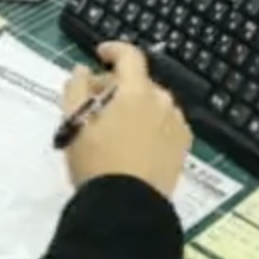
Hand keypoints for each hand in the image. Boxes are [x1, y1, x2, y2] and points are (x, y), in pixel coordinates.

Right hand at [60, 42, 191, 196]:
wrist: (127, 208)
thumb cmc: (97, 164)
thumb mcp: (74, 125)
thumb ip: (75, 89)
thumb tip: (82, 71)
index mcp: (137, 92)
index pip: (129, 56)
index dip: (113, 50)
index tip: (100, 55)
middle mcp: (163, 102)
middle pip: (139, 82)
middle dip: (117, 86)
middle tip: (95, 102)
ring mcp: (177, 124)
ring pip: (153, 104)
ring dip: (135, 106)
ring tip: (114, 128)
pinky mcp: (183, 146)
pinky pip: (164, 124)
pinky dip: (150, 124)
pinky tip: (134, 143)